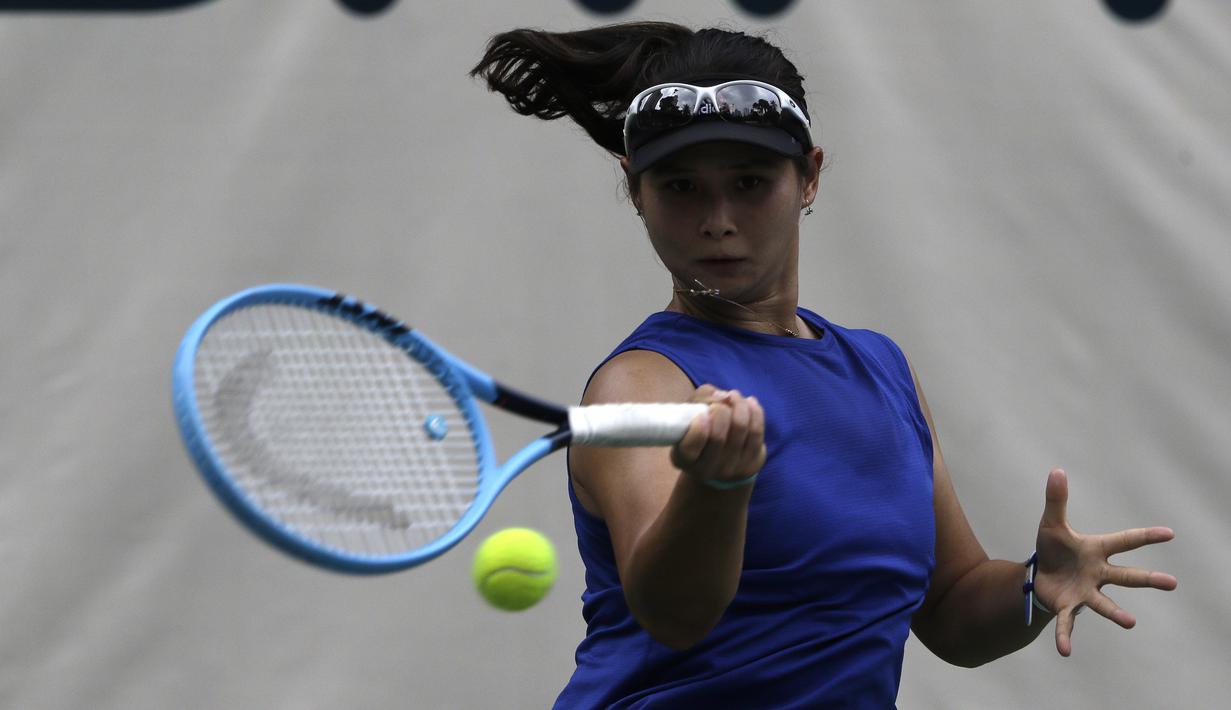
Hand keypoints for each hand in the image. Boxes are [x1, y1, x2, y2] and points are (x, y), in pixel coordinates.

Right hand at [670, 385, 765, 488]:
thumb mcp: (689, 414)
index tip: (703, 413)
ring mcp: (730, 469)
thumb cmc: (701, 428)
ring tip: (734, 396)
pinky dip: (754, 411)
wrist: (721, 457)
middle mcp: (706, 470)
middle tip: (720, 401)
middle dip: (721, 410)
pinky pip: (756, 431)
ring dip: (739, 405)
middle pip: (718, 436)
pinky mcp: (751, 462)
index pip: (690, 447)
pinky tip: (749, 402)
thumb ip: (700, 399)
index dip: (698, 427)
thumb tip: (723, 396)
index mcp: (684, 459)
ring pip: (740, 429)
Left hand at [1034, 468, 1176, 656]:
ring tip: (1130, 623)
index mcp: (1096, 551)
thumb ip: (1056, 500)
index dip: (1145, 536)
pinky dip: (1065, 637)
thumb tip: (1057, 470)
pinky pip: (1067, 623)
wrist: (1040, 575)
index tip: (1169, 533)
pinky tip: (1065, 652)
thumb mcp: (1051, 524)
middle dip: (1147, 579)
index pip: (1125, 541)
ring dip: (1116, 613)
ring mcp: (1085, 593)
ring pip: (1104, 604)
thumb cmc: (1053, 549)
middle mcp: (1097, 574)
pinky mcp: (1068, 607)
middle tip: (1172, 583)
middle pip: (1126, 577)